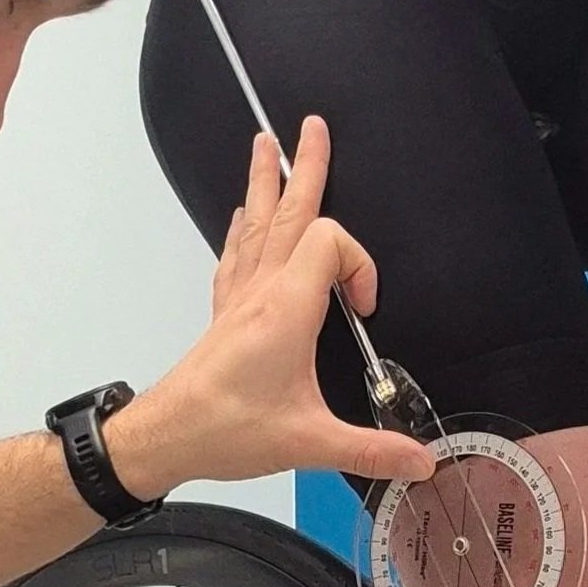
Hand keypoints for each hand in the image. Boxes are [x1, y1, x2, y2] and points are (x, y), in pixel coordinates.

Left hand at [112, 117, 436, 492]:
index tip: (365, 307)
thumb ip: (370, 451)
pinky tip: (244, 215)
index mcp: (286, 309)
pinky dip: (244, 226)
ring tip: (267, 142)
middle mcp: (261, 291)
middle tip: (313, 125)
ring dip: (267, 181)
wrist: (166, 436)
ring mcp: (239, 297)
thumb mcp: (308, 443)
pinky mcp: (225, 312)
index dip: (359, 265)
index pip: (332, 244)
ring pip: (258, 222)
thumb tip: (421, 461)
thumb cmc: (227, 430)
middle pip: (291, 212)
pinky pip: (236, 253)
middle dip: (307, 165)